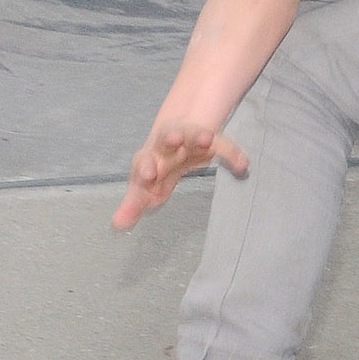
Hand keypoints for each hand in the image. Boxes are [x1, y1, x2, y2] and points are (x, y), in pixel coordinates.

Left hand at [113, 117, 246, 229]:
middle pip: (165, 140)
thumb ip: (133, 205)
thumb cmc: (158, 167)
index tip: (148, 175)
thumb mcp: (147, 187)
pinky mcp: (209, 139)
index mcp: (148, 158)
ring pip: (191, 133)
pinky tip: (241, 165)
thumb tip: (116, 226)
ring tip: (206, 138)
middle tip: (174, 140)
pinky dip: (230, 153)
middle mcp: (166, 145)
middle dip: (169, 140)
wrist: (176, 136)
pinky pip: (221, 145)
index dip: (146, 167)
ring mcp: (188, 139)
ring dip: (197, 135)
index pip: (143, 162)